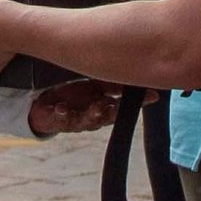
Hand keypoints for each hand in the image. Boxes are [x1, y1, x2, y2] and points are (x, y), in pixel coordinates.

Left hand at [28, 80, 157, 136]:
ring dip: (93, 113)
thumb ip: (116, 84)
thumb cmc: (77, 96)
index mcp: (106, 109)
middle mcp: (94, 118)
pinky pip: (61, 118)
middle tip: (121, 102)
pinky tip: (61, 107)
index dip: (139, 103)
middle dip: (115, 110)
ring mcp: (77, 120)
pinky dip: (62, 112)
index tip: (152, 96)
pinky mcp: (58, 120)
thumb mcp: (96, 86)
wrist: (47, 106)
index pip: (125, 106)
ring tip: (97, 105)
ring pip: (88, 119)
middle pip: (108, 116)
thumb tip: (143, 80)